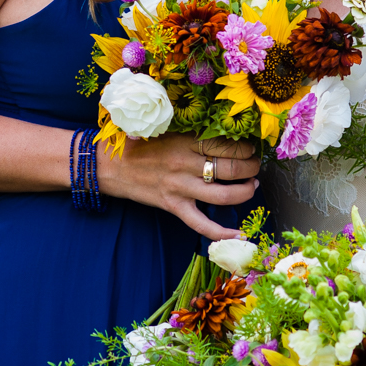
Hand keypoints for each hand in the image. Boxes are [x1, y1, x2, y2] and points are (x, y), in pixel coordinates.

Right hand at [98, 134, 259, 241]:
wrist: (109, 165)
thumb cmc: (138, 143)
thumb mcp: (166, 129)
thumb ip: (192, 133)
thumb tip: (224, 135)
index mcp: (185, 140)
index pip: (226, 144)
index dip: (245, 147)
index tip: (250, 147)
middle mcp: (185, 163)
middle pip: (231, 167)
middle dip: (251, 167)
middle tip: (255, 166)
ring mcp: (179, 187)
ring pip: (224, 194)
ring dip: (245, 191)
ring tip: (252, 186)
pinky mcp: (173, 206)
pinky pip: (201, 224)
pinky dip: (222, 232)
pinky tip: (240, 235)